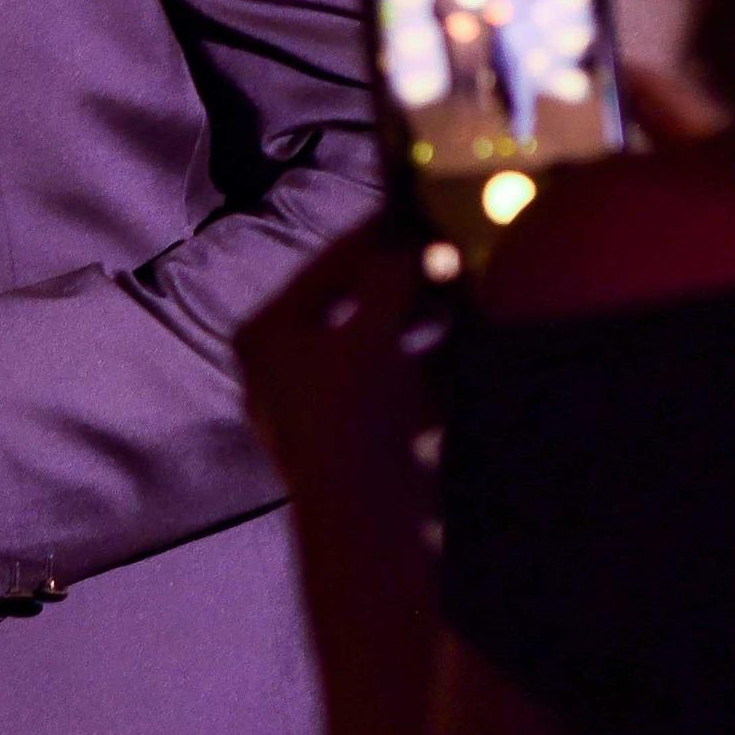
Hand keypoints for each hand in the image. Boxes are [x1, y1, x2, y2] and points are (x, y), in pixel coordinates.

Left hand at [238, 225, 438, 536]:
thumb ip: (392, 281)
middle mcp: (277, 369)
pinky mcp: (346, 443)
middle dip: (408, 288)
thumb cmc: (352, 416)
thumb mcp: (373, 333)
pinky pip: (388, 391)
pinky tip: (467, 355)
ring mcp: (310, 410)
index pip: (328, 265)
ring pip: (376, 350)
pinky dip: (424, 373)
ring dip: (422, 329)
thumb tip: (414, 245)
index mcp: (266, 334)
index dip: (377, 235)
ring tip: (469, 302)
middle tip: (452, 260)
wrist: (364, 524)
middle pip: (353, 309)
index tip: (418, 210)